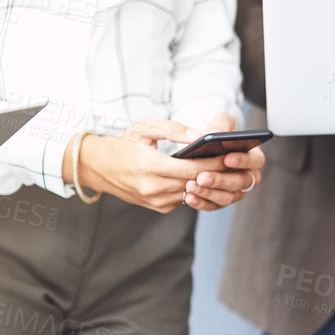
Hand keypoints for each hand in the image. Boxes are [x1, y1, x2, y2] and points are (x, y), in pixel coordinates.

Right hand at [73, 114, 262, 212]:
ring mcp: (155, 201)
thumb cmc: (122, 143)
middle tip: (238, 161)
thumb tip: (200, 135)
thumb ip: (174, 130)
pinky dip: (195, 189)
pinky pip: (184, 199)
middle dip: (218, 172)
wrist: (97, 167)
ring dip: (209, 183)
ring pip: (192, 193)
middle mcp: (152, 188)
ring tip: (227, 169)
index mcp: (149, 166)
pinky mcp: (158, 207)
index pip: (192, 168)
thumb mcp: (144, 127)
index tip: (231, 154)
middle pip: (196, 182)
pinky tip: (207, 178)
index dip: (214, 162)